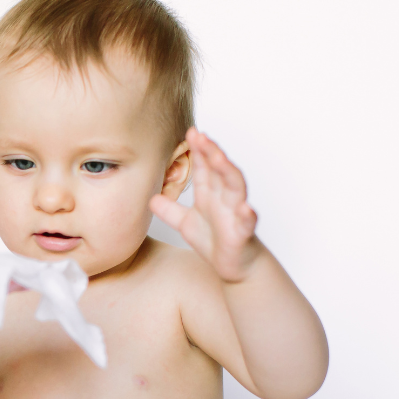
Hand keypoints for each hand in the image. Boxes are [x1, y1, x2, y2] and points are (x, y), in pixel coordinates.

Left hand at [150, 128, 259, 282]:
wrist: (234, 266)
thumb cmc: (215, 241)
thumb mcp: (185, 223)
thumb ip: (170, 210)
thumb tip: (150, 198)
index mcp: (210, 194)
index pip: (205, 167)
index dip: (199, 150)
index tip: (191, 132)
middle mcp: (224, 198)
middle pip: (219, 170)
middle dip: (211, 152)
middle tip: (200, 136)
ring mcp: (236, 213)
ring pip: (235, 187)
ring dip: (228, 171)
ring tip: (219, 157)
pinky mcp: (243, 233)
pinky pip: (248, 222)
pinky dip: (248, 215)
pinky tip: (245, 208)